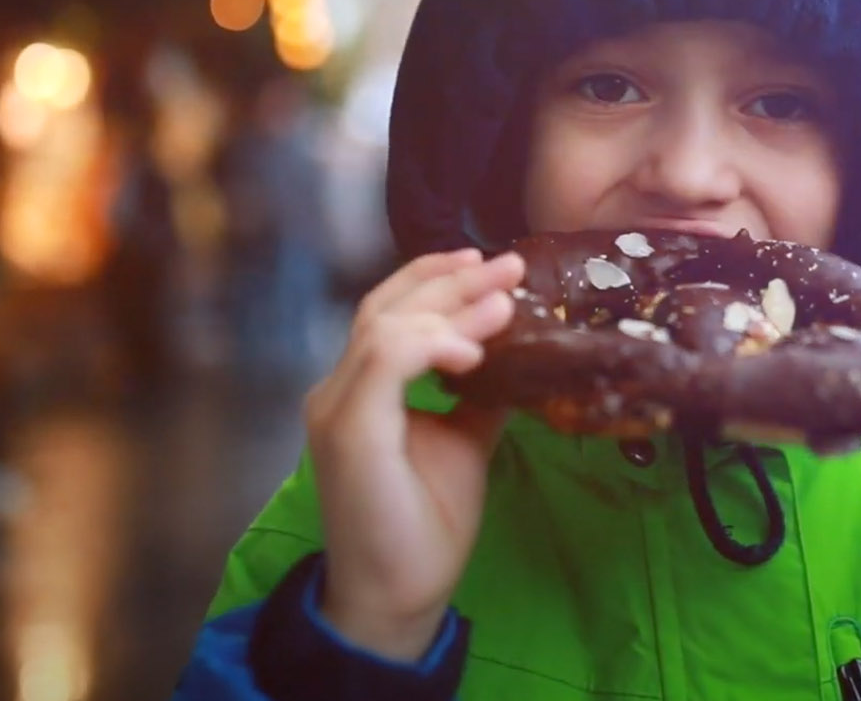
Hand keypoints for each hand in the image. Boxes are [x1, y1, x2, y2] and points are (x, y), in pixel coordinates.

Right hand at [305, 248, 525, 661]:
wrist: (396, 595)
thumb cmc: (425, 525)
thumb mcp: (465, 441)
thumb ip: (481, 395)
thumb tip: (522, 355)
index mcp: (361, 390)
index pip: (390, 313)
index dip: (437, 282)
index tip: (493, 269)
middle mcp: (339, 390)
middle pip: (386, 306)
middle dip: (451, 280)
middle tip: (509, 265)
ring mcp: (337, 408)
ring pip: (385, 324)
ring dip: (449, 307)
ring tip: (504, 300)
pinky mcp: (349, 430)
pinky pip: (385, 360)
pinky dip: (430, 343)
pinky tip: (472, 352)